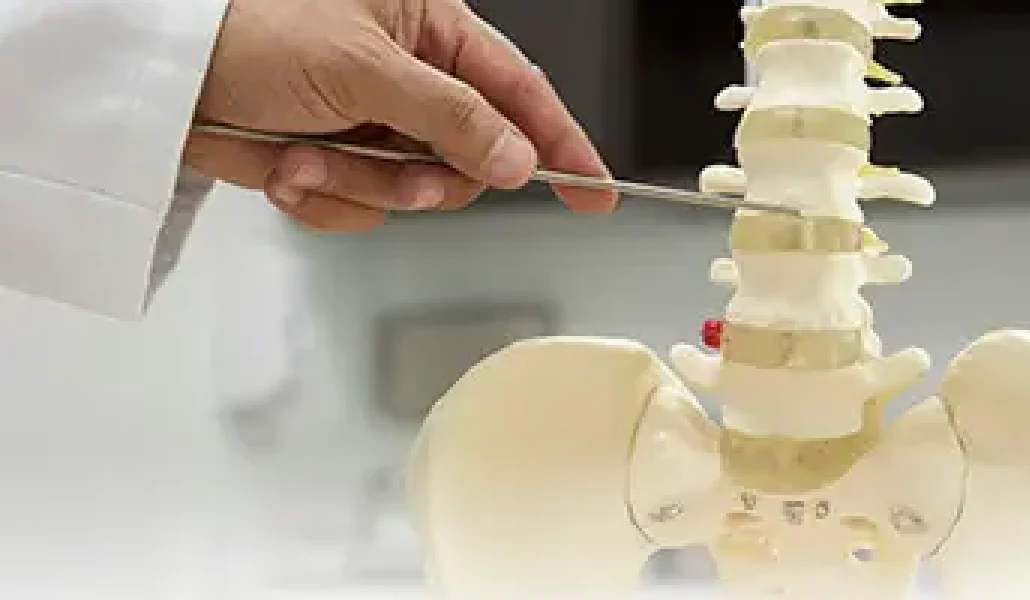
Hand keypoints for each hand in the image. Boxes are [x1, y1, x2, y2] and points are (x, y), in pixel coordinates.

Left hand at [183, 0, 616, 231]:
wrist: (165, 80)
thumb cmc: (251, 32)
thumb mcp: (365, 68)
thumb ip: (452, 117)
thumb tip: (518, 159)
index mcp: (429, 29)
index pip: (518, 91)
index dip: (562, 143)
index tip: (596, 191)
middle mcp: (408, 79)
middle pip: (469, 159)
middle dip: (425, 177)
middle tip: (395, 171)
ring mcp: (373, 125)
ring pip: (411, 193)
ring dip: (359, 187)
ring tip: (307, 155)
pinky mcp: (336, 162)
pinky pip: (360, 208)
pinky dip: (324, 199)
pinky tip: (286, 167)